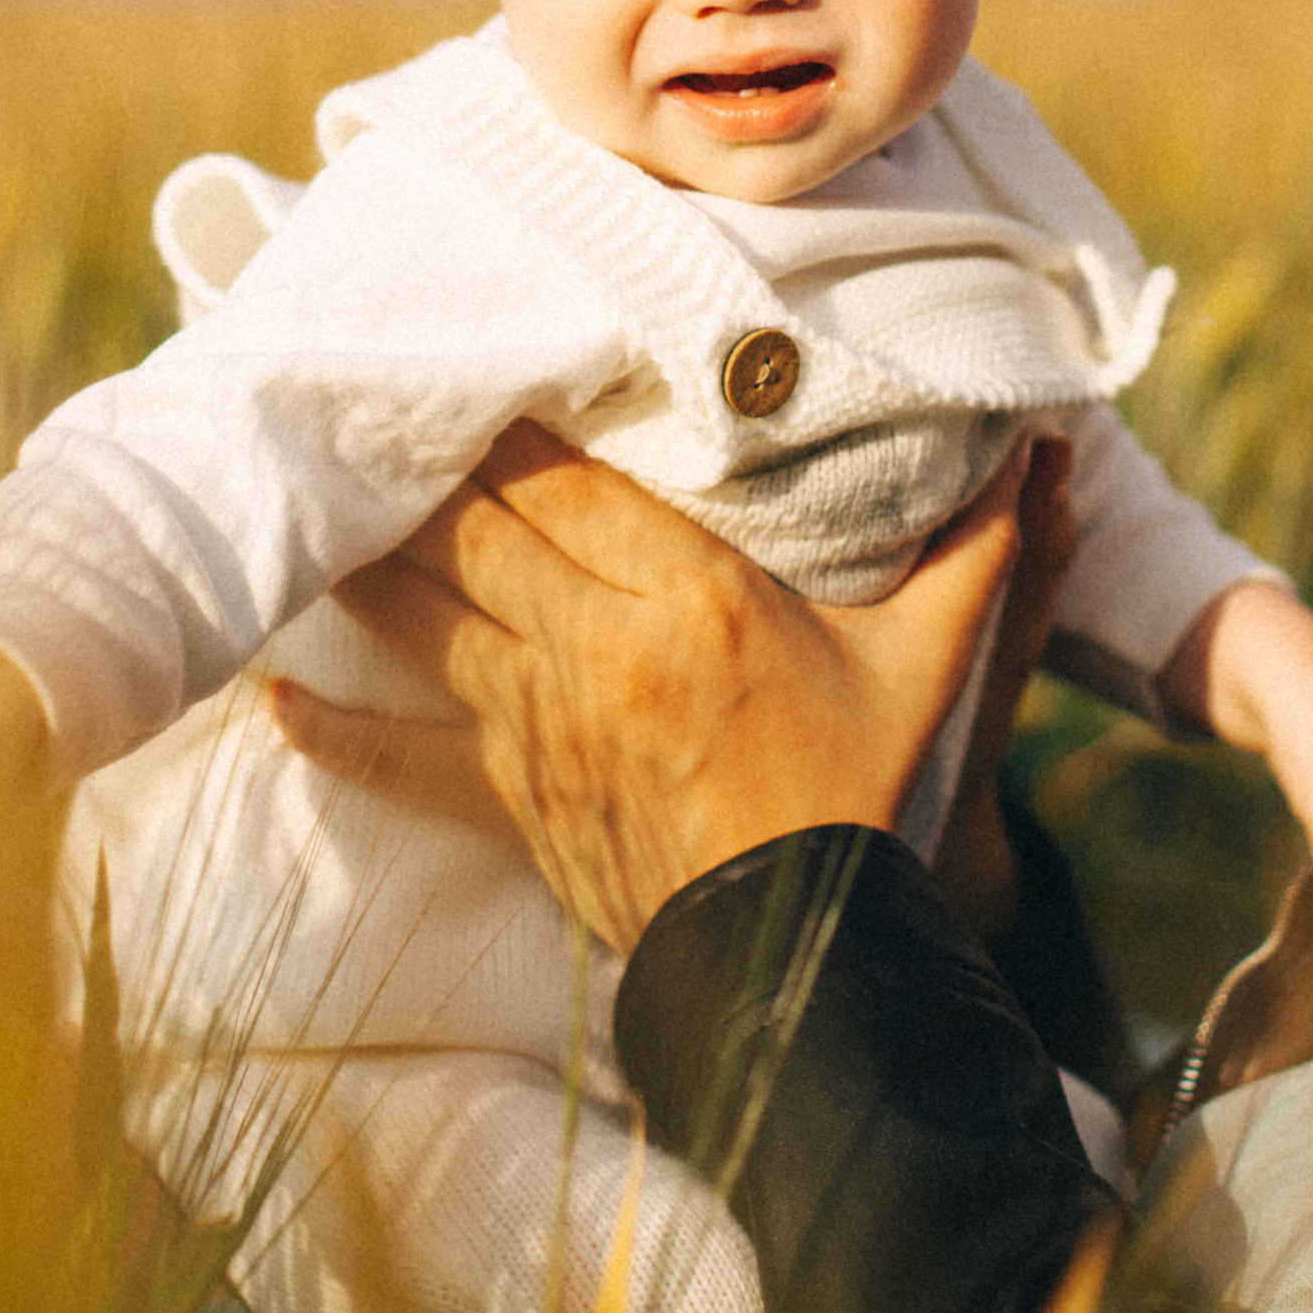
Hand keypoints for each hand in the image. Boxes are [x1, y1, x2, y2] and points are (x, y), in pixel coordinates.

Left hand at [269, 421, 1048, 949]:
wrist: (806, 963)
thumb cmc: (863, 799)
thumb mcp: (929, 666)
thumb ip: (982, 550)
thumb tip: (1044, 446)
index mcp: (690, 600)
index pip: (568, 480)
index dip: (506, 414)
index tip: (463, 348)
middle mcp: (596, 650)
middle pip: (477, 529)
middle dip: (417, 457)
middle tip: (360, 385)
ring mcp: (540, 727)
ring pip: (423, 614)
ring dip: (362, 551)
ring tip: (299, 485)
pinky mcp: (510, 799)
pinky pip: (400, 760)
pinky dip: (331, 732)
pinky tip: (268, 697)